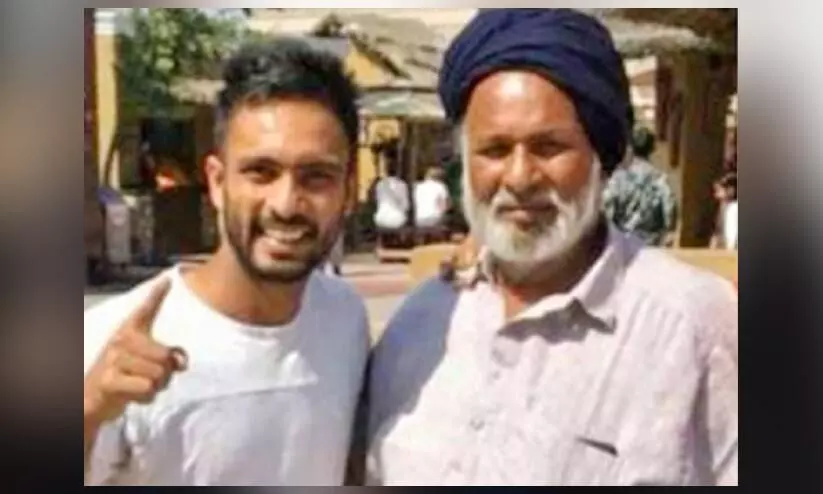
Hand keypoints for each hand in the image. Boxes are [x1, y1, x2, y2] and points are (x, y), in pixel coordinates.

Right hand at [83, 278, 186, 425]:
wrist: (93, 397)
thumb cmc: (126, 375)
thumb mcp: (146, 361)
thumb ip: (168, 358)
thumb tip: (182, 362)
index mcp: (129, 331)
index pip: (146, 310)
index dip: (157, 294)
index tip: (167, 279)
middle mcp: (121, 340)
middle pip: (166, 357)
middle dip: (166, 374)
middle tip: (151, 377)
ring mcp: (113, 359)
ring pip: (159, 375)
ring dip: (156, 387)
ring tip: (141, 385)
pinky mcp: (109, 380)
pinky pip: (147, 388)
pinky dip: (147, 397)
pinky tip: (133, 395)